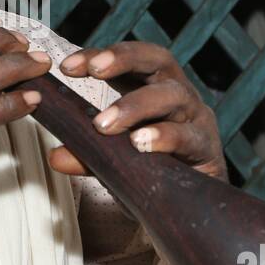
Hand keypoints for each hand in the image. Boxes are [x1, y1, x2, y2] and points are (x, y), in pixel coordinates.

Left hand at [54, 43, 225, 179]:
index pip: (130, 60)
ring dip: (137, 105)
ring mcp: (197, 120)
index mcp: (154, 89)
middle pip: (159, 61)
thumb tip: (56, 156)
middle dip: (125, 59)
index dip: (101, 55)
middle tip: (94, 70)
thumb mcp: (115, 161)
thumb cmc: (153, 172)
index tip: (67, 66)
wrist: (190, 210)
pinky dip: (165, 137)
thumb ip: (89, 155)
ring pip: (174, 96)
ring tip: (105, 124)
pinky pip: (190, 137)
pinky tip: (141, 143)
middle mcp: (179, 96)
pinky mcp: (208, 149)